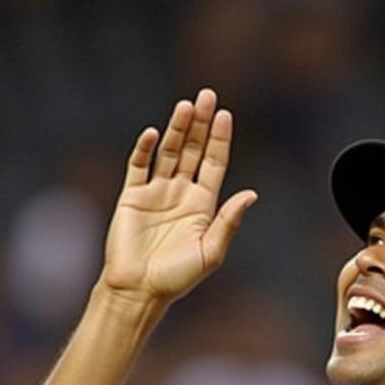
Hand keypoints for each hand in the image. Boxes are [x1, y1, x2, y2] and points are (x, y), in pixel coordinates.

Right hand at [101, 88, 257, 303]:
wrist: (139, 290)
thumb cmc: (177, 278)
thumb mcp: (211, 252)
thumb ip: (229, 222)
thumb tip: (252, 194)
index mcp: (203, 206)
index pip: (214, 164)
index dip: (220, 140)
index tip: (226, 115)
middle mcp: (181, 194)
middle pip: (193, 150)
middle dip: (201, 124)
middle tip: (208, 95)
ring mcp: (156, 193)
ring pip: (168, 152)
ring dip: (177, 129)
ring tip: (187, 106)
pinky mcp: (132, 197)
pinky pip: (139, 166)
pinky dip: (144, 149)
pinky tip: (152, 133)